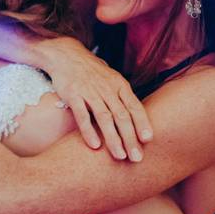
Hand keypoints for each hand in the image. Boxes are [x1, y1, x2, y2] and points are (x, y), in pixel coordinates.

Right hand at [38, 37, 151, 161]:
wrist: (66, 55)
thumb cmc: (92, 71)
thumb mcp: (112, 79)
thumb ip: (123, 97)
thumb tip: (137, 117)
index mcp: (119, 85)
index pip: (134, 106)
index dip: (142, 123)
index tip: (148, 140)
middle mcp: (107, 88)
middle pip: (122, 116)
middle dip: (131, 138)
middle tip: (137, 158)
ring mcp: (90, 92)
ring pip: (105, 118)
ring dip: (113, 139)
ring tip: (120, 156)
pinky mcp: (73, 95)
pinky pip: (82, 115)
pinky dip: (88, 131)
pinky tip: (95, 146)